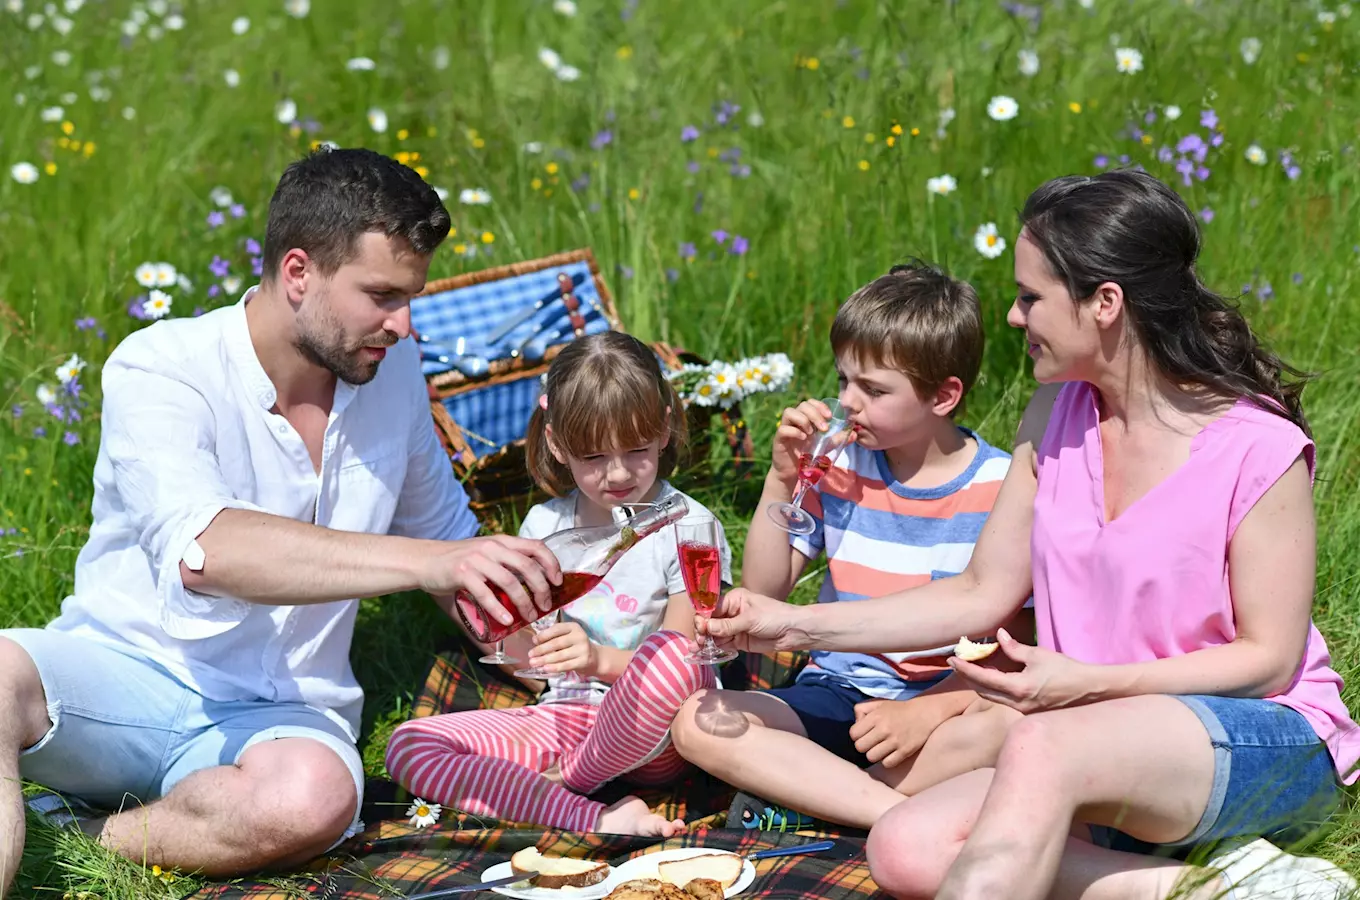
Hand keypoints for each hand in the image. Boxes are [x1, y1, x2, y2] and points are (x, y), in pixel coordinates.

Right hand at [422, 535, 561, 626]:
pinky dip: (498, 609)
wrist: (425, 560)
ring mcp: (477, 559)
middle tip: (546, 605)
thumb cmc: (458, 560)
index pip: (535, 546)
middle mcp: (492, 547)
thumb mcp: (486, 554)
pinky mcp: (463, 573)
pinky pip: (486, 593)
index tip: (558, 581)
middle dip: (542, 588)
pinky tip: (506, 620)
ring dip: (524, 602)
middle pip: (528, 566)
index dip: (551, 563)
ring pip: (510, 582)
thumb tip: (531, 585)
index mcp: (501, 541)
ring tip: (529, 616)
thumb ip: (505, 563)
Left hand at [527, 621, 598, 674]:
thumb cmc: (575, 646)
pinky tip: (545, 668)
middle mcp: (579, 636)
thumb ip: (553, 636)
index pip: (557, 629)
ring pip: (560, 655)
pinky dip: (554, 667)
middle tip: (530, 655)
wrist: (595, 658)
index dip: (544, 635)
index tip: (534, 641)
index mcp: (573, 627)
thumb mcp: (567, 636)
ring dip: (545, 660)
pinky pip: (566, 665)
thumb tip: (535, 640)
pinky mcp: (584, 661)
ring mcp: (583, 649)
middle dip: (541, 649)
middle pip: (557, 643)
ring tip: (534, 663)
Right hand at [697, 587, 806, 653]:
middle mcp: (731, 612)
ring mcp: (734, 627)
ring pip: (714, 634)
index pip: (711, 607)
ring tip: (696, 649)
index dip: (703, 617)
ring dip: (706, 641)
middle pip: (710, 621)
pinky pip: (722, 644)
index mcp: (734, 599)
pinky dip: (715, 648)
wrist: (793, 632)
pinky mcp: (738, 640)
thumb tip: (706, 628)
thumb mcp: (750, 619)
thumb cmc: (775, 617)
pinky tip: (706, 652)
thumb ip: (727, 625)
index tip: (700, 628)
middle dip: (703, 631)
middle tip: (699, 641)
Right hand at [770, 399, 844, 486]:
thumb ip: (838, 439)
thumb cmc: (808, 455)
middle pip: (802, 405)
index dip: (820, 406)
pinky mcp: (778, 439)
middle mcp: (795, 420)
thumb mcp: (826, 446)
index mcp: (806, 418)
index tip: (829, 416)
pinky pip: (783, 428)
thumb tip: (855, 434)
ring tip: (811, 433)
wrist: (794, 472)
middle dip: (815, 414)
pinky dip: (794, 431)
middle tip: (824, 428)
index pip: (810, 403)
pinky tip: (803, 439)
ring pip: (789, 412)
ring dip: (803, 420)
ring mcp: (785, 428)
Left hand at [850, 696, 961, 767]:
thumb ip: (861, 710)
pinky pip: (887, 764)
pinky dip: (887, 761)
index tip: (865, 734)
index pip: (853, 734)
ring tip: (881, 749)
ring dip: (875, 754)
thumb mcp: (878, 703)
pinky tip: (891, 754)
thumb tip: (855, 724)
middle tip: (872, 743)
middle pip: (860, 747)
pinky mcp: (905, 751)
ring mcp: (895, 741)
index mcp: (876, 716)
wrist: (925, 713)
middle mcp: (884, 728)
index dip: (857, 735)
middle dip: (864, 746)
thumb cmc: (899, 710)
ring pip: (871, 757)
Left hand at [948, 628, 1097, 713]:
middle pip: (982, 691)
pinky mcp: (1029, 711)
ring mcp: (1023, 710)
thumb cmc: (1066, 670)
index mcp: (1018, 689)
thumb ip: (1014, 648)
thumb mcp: (1038, 655)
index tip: (952, 658)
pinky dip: (994, 688)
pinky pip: (1004, 699)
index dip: (965, 668)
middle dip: (968, 676)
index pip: (982, 679)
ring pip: (992, 697)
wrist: (1090, 690)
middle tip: (958, 662)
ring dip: (980, 683)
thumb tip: (998, 635)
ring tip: (972, 667)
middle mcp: (1017, 704)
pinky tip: (994, 676)